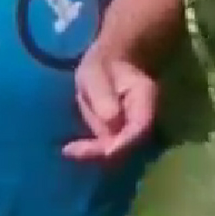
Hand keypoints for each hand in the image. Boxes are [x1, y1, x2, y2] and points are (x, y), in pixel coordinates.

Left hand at [64, 44, 156, 161]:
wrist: (109, 62)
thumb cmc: (102, 62)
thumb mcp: (96, 72)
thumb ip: (104, 95)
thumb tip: (112, 121)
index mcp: (145, 96)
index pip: (141, 127)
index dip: (125, 143)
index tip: (105, 151)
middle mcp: (143, 115)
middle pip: (130, 143)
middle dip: (104, 152)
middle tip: (73, 151)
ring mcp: (132, 126)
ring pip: (119, 149)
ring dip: (95, 153)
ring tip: (69, 150)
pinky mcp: (119, 132)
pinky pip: (108, 145)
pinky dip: (91, 150)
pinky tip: (70, 150)